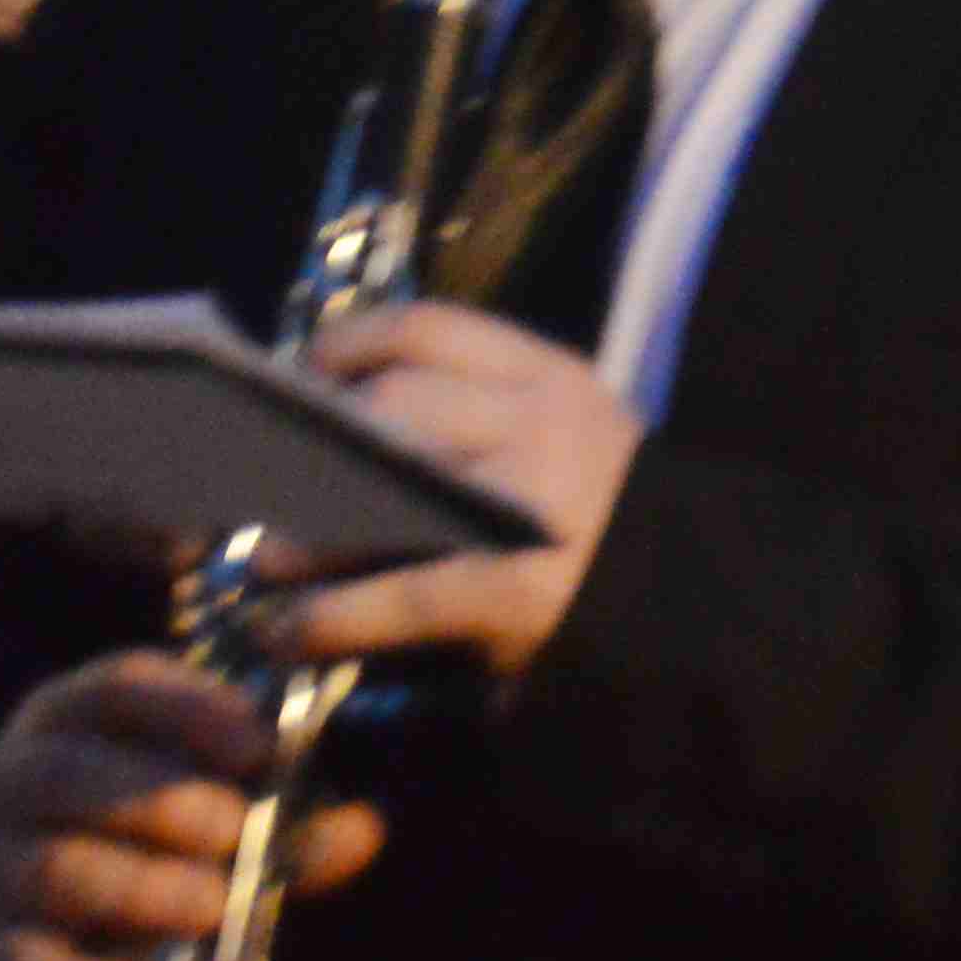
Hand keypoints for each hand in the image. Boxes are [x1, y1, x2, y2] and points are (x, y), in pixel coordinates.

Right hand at [0, 656, 380, 960]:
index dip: (191, 710)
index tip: (260, 746)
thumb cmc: (169, 837)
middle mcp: (16, 779)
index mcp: (78, 715)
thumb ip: (293, 816)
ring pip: (54, 867)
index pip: (120, 687)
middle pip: (70, 773)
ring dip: (139, 887)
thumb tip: (361, 829)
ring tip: (210, 906)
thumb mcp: (234, 810)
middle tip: (235, 830)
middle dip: (162, 801)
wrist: (90, 934)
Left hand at [267, 306, 639, 679]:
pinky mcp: (520, 588)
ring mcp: (532, 505)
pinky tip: (288, 632)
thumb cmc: (608, 514)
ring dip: (303, 533)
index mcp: (551, 378)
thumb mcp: (561, 437)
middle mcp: (542, 424)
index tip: (296, 377)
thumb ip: (478, 417)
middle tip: (263, 482)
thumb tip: (343, 420)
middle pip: (393, 404)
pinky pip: (399, 594)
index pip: (427, 328)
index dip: (344, 345)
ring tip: (263, 562)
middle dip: (314, 445)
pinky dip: (330, 617)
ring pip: (386, 491)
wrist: (698, 595)